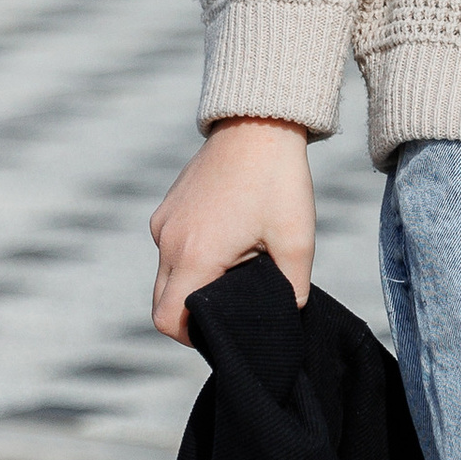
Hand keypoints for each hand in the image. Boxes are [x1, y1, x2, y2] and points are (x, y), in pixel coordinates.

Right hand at [149, 118, 316, 343]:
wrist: (259, 123)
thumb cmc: (278, 181)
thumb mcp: (298, 241)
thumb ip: (293, 288)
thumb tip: (289, 312)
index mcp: (196, 255)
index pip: (168, 318)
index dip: (189, 336)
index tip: (219, 331)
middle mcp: (169, 241)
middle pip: (162, 301)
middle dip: (191, 313)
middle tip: (232, 306)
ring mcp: (164, 222)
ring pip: (167, 273)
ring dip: (193, 281)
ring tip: (236, 266)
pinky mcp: (168, 207)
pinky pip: (170, 247)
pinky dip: (191, 257)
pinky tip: (227, 241)